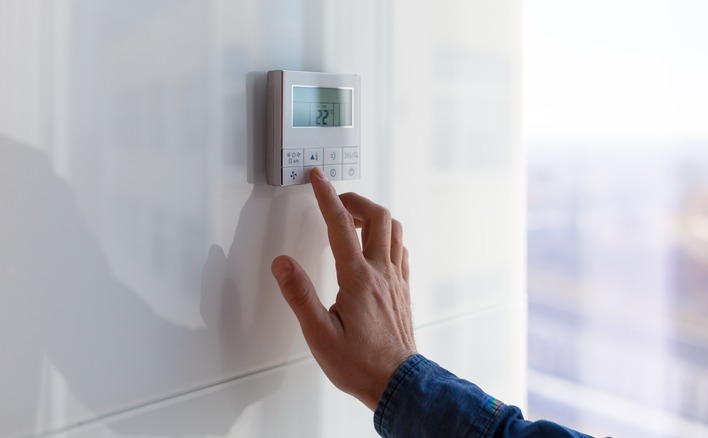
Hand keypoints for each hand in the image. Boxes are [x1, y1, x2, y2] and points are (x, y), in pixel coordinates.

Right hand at [271, 167, 416, 409]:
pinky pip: (400, 249)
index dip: (326, 196)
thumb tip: (283, 264)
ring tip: (353, 218)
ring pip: (394, 230)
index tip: (318, 178)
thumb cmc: (360, 363)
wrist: (397, 383)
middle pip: (378, 217)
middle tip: (335, 199)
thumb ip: (300, 295)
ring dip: (374, 215)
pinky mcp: (403, 289)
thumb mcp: (319, 335)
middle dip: (355, 199)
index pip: (340, 226)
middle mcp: (381, 272)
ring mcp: (396, 279)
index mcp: (358, 278)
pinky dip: (387, 236)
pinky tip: (375, 246)